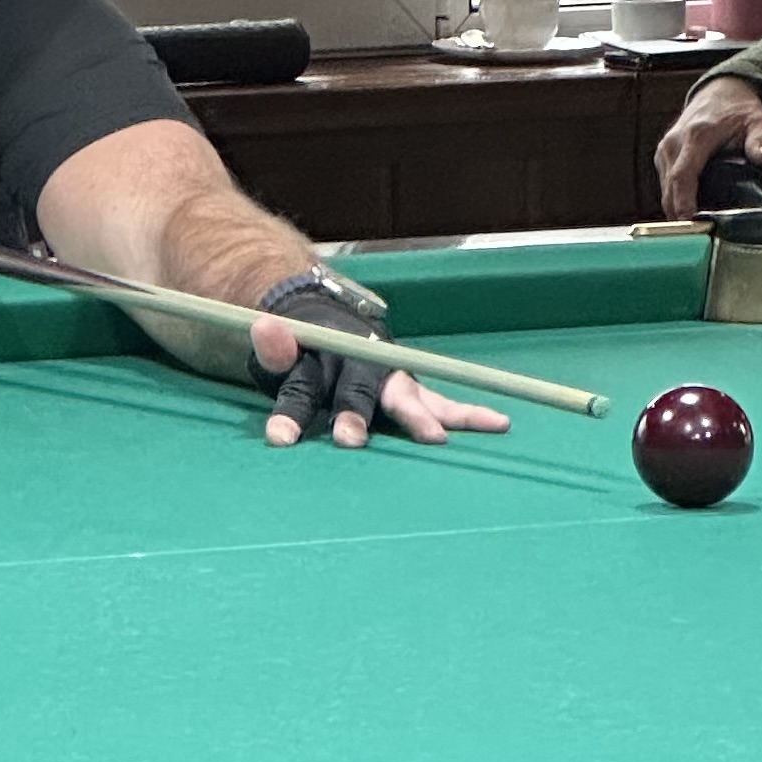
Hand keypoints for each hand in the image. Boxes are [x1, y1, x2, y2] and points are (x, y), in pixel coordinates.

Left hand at [249, 292, 507, 451]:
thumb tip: (263, 323)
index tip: (279, 438)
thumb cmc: (304, 352)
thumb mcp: (279, 352)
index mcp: (321, 359)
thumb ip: (274, 347)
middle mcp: (360, 366)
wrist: (334, 320)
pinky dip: (467, 414)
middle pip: (357, 392)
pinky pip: (441, 402)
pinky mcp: (411, 389)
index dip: (289, 412)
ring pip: (406, 395)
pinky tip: (498, 422)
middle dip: (354, 415)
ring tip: (435, 437)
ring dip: (420, 416)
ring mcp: (389, 377)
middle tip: (350, 440)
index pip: (301, 385)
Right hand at [656, 73, 761, 215]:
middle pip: (669, 187)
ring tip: (696, 228)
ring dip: (675, 208)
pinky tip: (689, 212)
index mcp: (696, 135)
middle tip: (698, 236)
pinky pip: (664, 183)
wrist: (721, 91)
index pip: (683, 175)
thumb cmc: (740, 109)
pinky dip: (673, 199)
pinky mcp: (663, 154)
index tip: (689, 221)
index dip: (683, 201)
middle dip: (678, 214)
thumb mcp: (760, 122)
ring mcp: (665, 149)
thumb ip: (761, 141)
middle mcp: (674, 142)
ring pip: (664, 188)